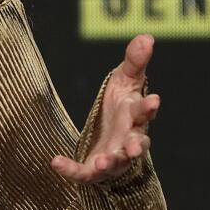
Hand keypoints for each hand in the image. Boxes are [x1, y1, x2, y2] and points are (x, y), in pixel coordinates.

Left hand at [51, 33, 159, 183]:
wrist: (106, 136)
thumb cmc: (120, 106)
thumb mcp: (125, 80)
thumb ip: (134, 61)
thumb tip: (146, 37)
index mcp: (135, 116)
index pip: (144, 111)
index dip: (149, 107)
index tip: (153, 100)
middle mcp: (128, 139)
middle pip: (136, 142)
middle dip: (136, 145)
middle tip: (135, 147)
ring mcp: (113, 157)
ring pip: (116, 162)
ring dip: (111, 162)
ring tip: (103, 162)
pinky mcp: (94, 170)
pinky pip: (83, 173)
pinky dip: (70, 170)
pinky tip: (55, 162)